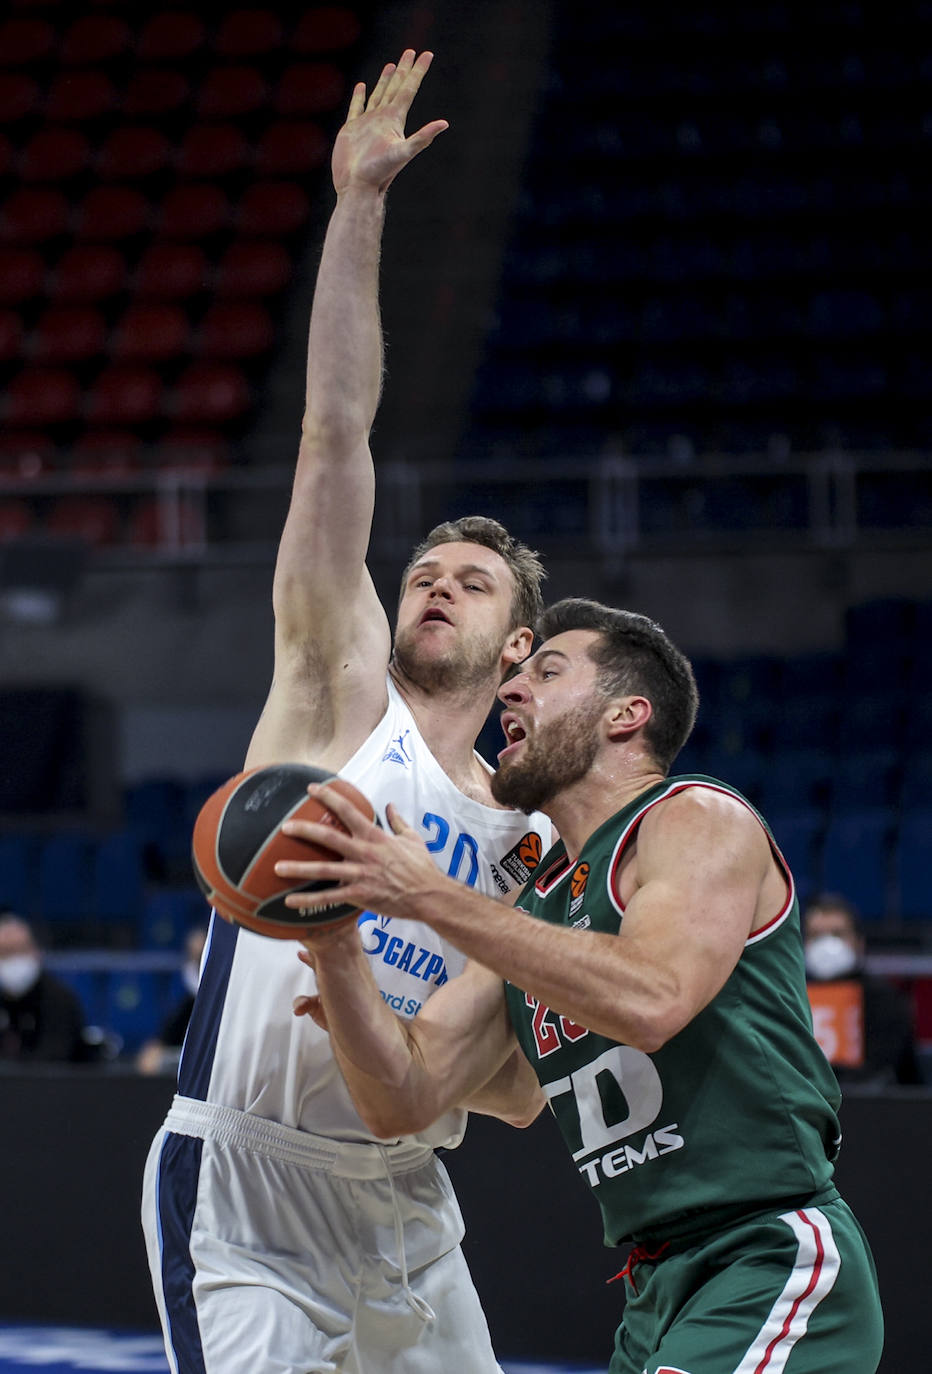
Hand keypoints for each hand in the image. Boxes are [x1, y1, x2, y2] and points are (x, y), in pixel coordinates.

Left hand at [274, 783, 444, 920]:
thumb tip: (390, 807)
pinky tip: (290, 902)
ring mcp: (360, 874)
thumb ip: (398, 822)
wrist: (429, 895)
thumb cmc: (422, 867)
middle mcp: (364, 852)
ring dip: (298, 868)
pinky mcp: (360, 895)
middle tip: (284, 827)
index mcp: (375, 836)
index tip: (312, 789)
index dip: (329, 797)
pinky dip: (309, 900)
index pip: (348, 810)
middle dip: (304, 830)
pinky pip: (329, 897)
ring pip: (323, 869)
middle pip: (329, 837)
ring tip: (277, 866)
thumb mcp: (412, 838)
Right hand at [331, 49, 447, 194]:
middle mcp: (383, 118)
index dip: (418, 71)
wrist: (357, 186)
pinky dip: (360, 96)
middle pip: (395, 87)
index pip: (409, 89)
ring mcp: (368, 123)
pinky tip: (362, 87)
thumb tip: (445, 123)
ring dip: (385, 80)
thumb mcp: (403, 153)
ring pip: (378, 95)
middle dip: (403, 70)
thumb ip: (422, 138)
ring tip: (391, 65)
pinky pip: (357, 107)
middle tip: (410, 52)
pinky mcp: (352, 130)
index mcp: (395, 119)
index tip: (427, 54)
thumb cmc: (379, 173)